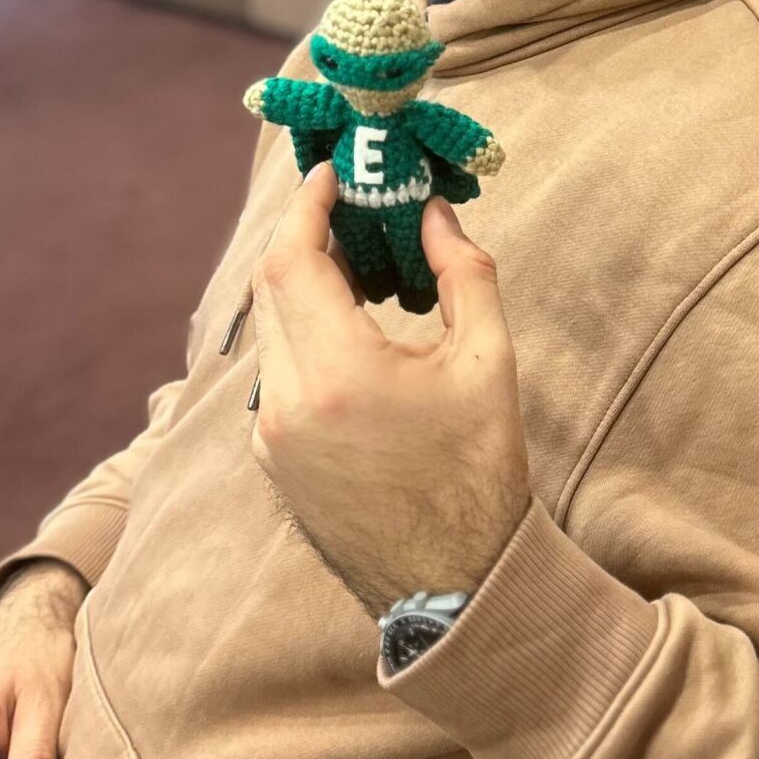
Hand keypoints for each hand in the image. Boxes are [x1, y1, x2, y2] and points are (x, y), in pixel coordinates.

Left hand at [251, 163, 531, 619]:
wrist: (454, 584)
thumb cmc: (479, 471)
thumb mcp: (488, 361)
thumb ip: (463, 272)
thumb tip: (433, 212)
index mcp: (336, 374)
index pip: (290, 261)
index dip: (306, 207)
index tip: (332, 174)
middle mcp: (285, 404)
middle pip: (270, 289)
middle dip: (304, 239)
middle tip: (349, 208)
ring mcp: (270, 438)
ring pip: (271, 331)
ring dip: (304, 288)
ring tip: (360, 268)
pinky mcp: (272, 461)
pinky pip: (275, 374)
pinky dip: (303, 336)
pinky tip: (352, 331)